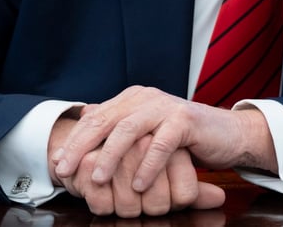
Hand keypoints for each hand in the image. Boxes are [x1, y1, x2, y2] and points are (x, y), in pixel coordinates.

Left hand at [49, 112, 223, 216]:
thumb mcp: (146, 129)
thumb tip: (84, 114)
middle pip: (105, 120)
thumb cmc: (183, 137)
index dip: (73, 140)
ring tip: (97, 179)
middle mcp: (146, 97)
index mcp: (133, 98)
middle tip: (64, 170)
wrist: (227, 134)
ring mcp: (165, 107)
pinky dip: (147, 166)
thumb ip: (118, 122)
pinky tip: (138, 184)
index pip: (95, 118)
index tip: (55, 163)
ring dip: (110, 156)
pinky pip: (161, 144)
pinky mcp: (185, 121)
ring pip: (129, 130)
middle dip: (81, 147)